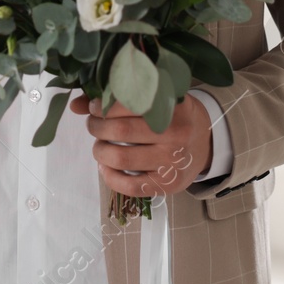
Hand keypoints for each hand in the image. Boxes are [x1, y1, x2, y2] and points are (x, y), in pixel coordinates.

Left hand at [71, 93, 211, 197]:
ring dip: (100, 151)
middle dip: (97, 127)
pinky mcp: (169, 185)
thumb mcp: (156, 98)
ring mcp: (172, 162)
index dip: (103, 106)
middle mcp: (175, 133)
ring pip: (121, 158)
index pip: (127, 103)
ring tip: (99, 146)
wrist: (207, 142)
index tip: (95, 107)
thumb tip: (76, 104)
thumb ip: (118, 98)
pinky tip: (106, 167)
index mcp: (172, 106)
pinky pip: (130, 186)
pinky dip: (110, 178)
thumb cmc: (175, 115)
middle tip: (94, 125)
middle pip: (120, 130)